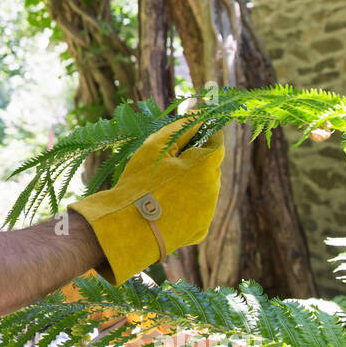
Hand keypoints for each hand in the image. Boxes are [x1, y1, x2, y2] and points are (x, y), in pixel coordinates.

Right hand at [68, 119, 224, 284]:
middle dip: (195, 161)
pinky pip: (198, 210)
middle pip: (210, 166)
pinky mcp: (200, 230)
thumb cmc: (139, 184)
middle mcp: (214, 188)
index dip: (205, 133)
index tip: (193, 131)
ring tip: (162, 188)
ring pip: (205, 188)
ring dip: (191, 183)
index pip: (217, 140)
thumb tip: (199, 117)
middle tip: (168, 162)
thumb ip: (181, 128)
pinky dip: (186, 205)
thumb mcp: (155, 147)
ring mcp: (209, 212)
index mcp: (206, 165)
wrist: (129, 230)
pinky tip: (165, 207)